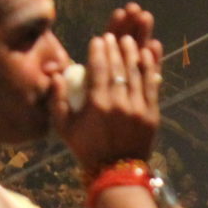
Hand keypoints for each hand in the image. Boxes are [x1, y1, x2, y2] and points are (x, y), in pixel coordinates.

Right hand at [58, 4, 164, 172]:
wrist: (116, 171)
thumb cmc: (87, 148)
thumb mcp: (64, 128)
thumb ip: (57, 101)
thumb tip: (55, 75)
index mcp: (97, 105)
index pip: (98, 69)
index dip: (98, 51)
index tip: (98, 39)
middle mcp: (119, 104)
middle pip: (118, 67)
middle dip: (115, 48)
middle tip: (113, 36)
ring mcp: (138, 108)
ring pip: (136, 73)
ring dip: (132, 53)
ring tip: (128, 40)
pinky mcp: (152, 114)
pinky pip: (152, 85)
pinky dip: (150, 67)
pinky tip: (147, 54)